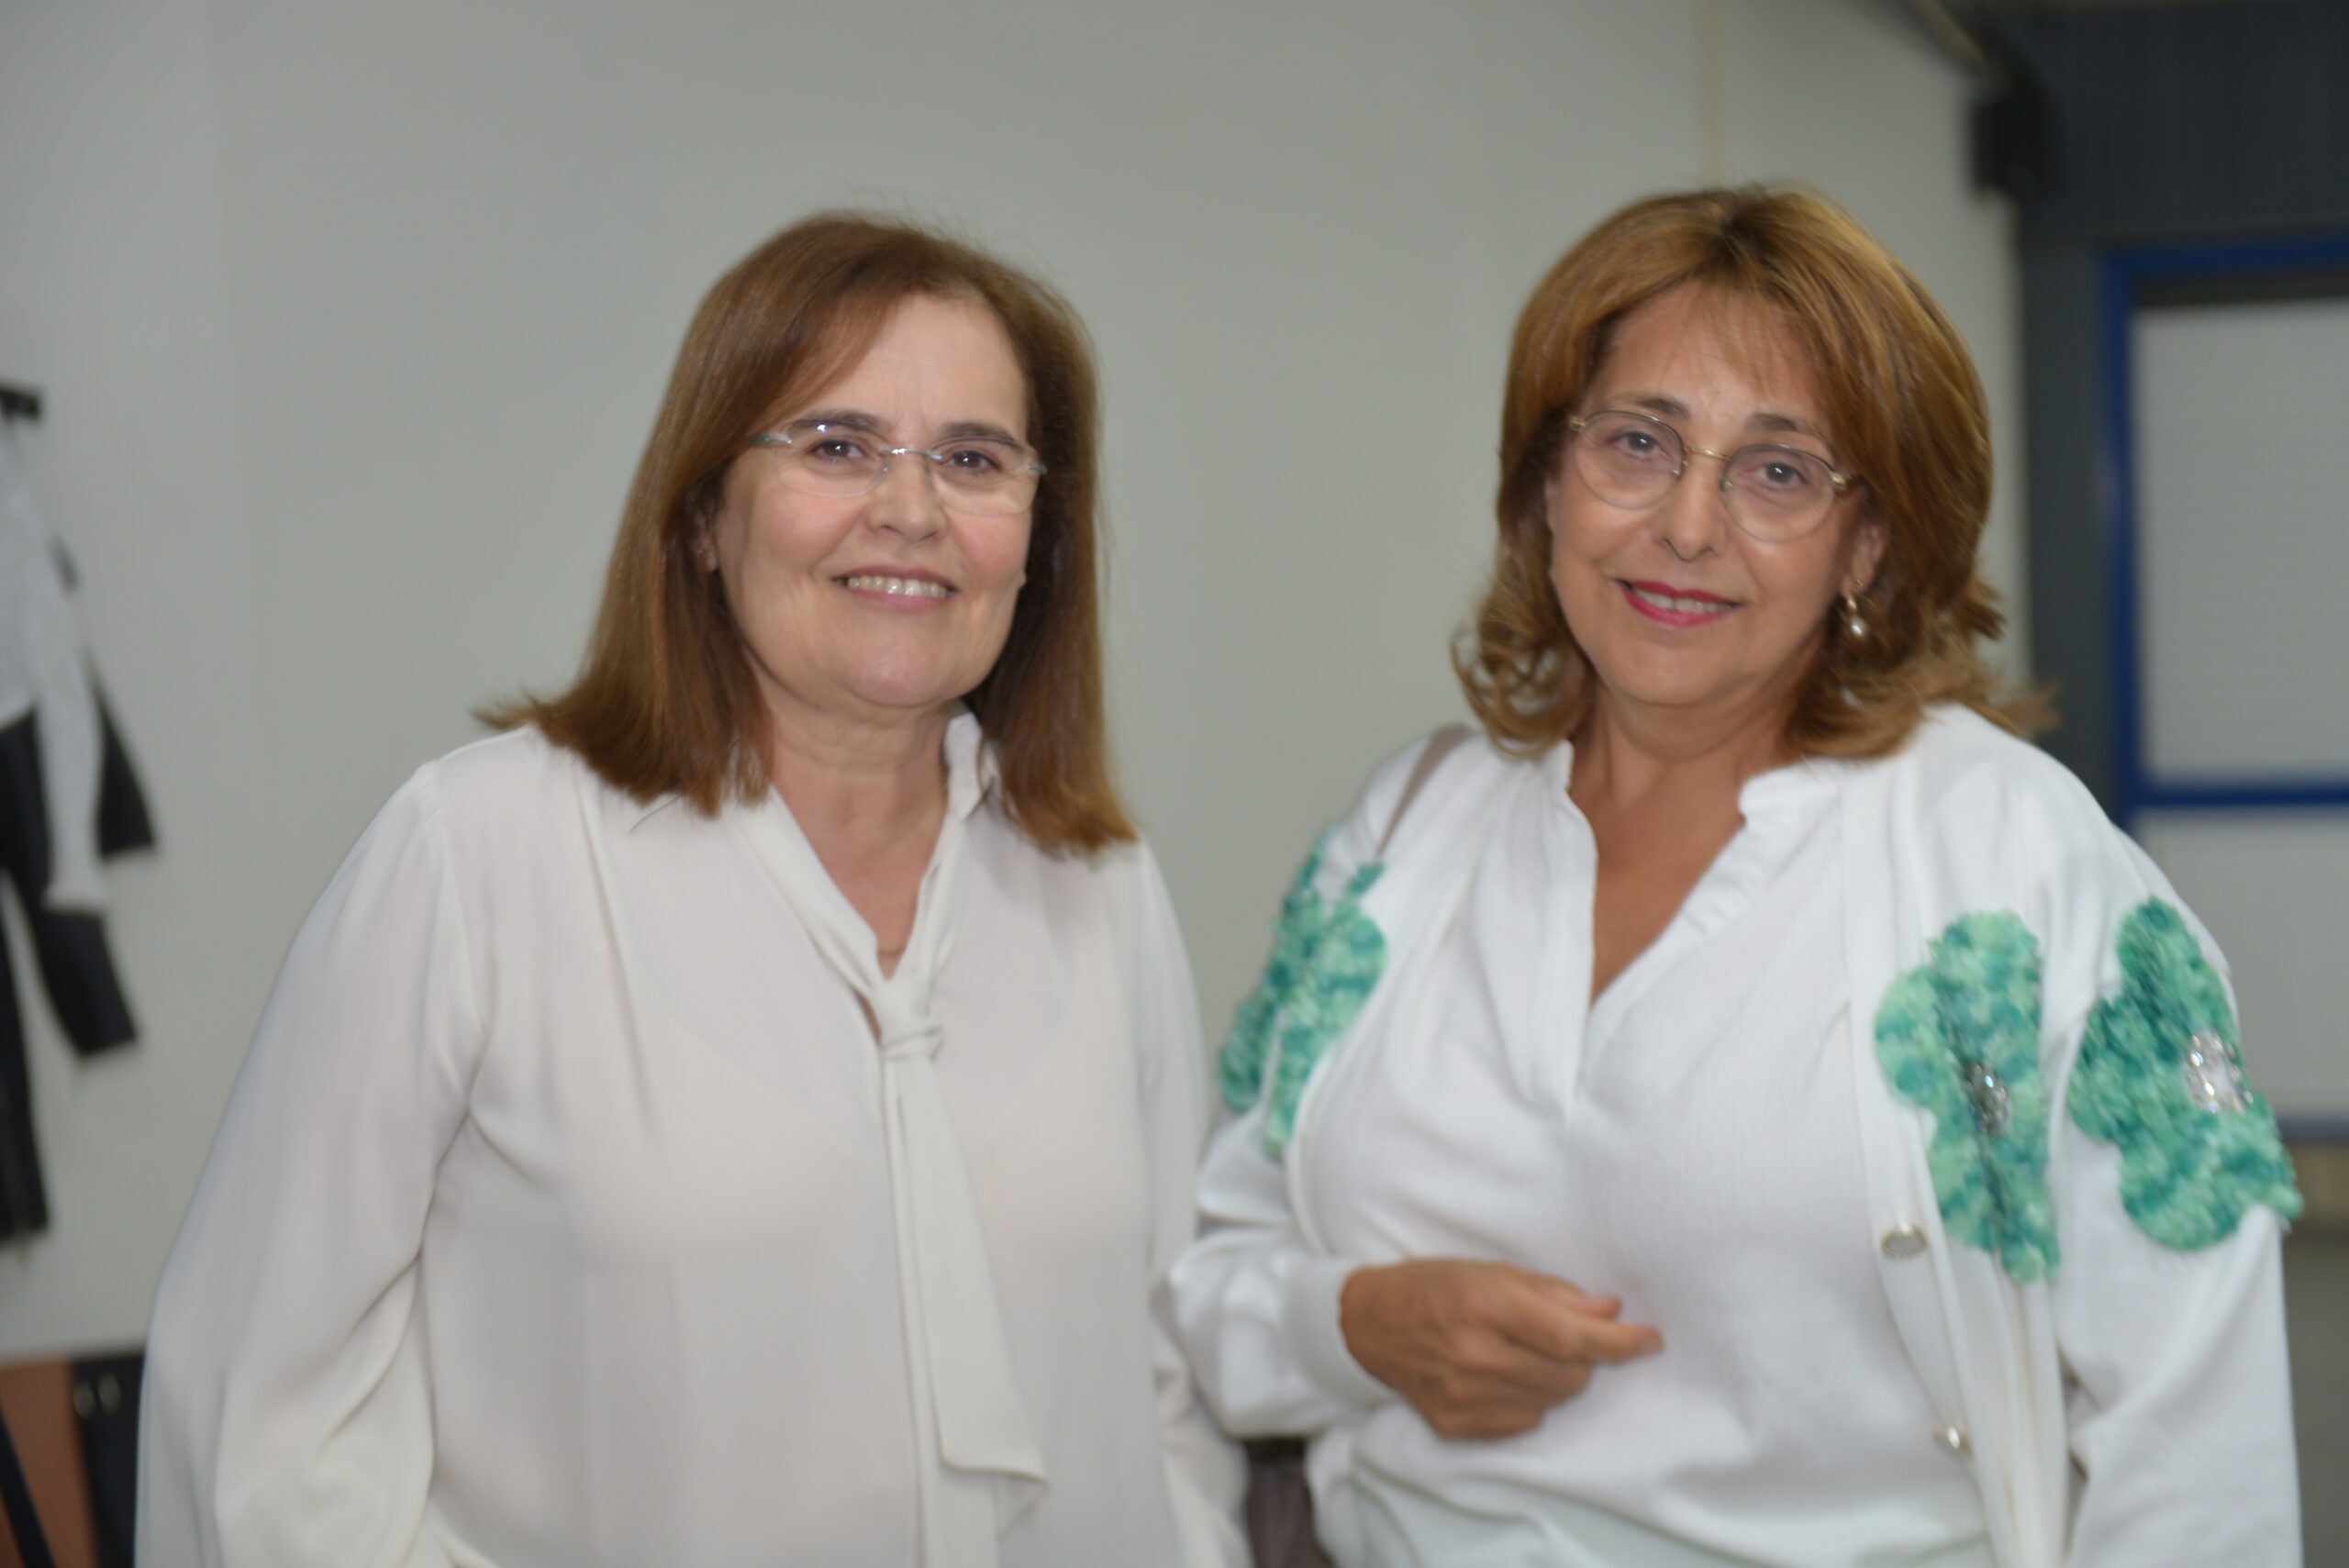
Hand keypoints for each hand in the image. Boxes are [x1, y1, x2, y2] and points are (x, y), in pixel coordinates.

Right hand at [1338, 1258, 1661, 1439]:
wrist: (1368, 1325)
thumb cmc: (1435, 1287)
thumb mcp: (1492, 1271)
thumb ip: (1554, 1294)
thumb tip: (1610, 1312)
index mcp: (1487, 1307)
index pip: (1572, 1337)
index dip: (1620, 1343)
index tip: (1651, 1340)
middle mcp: (1476, 1355)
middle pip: (1570, 1374)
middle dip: (1582, 1356)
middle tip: (1557, 1335)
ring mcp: (1465, 1396)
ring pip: (1552, 1400)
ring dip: (1555, 1378)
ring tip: (1523, 1353)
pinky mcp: (1457, 1425)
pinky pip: (1524, 1421)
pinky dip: (1528, 1400)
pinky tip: (1501, 1376)